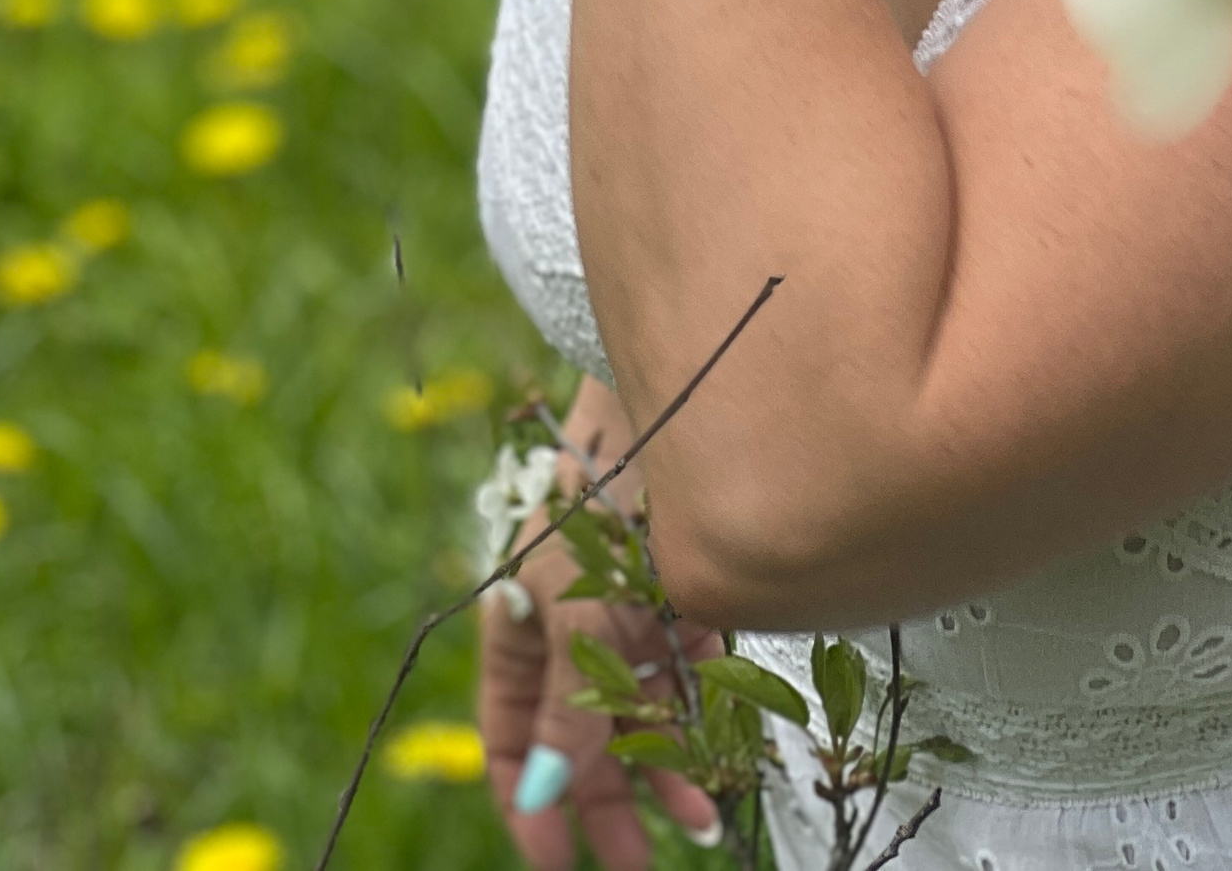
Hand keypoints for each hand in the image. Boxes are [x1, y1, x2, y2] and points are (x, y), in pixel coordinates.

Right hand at [477, 490, 724, 868]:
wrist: (671, 406)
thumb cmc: (601, 498)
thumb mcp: (574, 610)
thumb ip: (564, 705)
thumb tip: (544, 791)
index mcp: (521, 632)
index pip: (513, 740)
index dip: (530, 804)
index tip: (557, 863)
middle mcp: (570, 631)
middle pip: (579, 739)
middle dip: (607, 806)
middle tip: (637, 867)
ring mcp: (626, 616)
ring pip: (638, 713)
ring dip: (663, 771)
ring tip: (699, 820)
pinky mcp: (680, 600)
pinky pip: (686, 676)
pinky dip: (698, 718)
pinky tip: (719, 757)